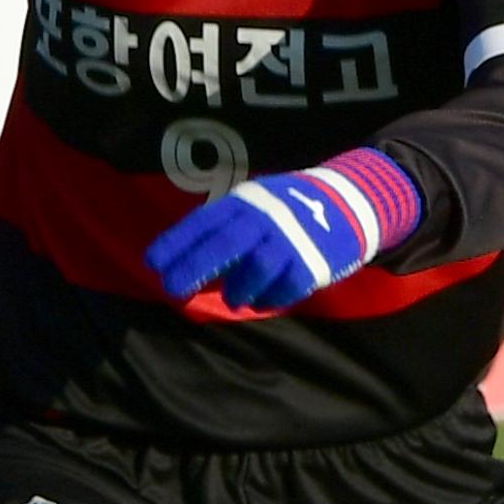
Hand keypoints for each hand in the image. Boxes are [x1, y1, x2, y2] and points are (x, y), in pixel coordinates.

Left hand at [146, 151, 419, 316]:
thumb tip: (182, 257)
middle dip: (194, 268)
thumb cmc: (290, 209)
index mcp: (248, 202)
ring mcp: (291, 241)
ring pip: (255, 270)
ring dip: (237, 289)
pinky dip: (269, 299)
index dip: (177, 242)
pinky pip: (284, 289)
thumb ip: (226, 227)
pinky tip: (261, 301)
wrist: (350, 203)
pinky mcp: (313, 264)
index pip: (205, 222)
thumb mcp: (257, 204)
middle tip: (172, 289)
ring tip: (233, 298)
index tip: (153, 263)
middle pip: (224, 245)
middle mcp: (266, 218)